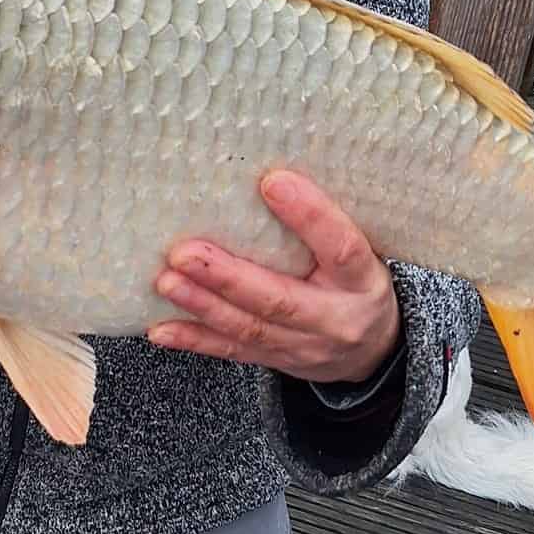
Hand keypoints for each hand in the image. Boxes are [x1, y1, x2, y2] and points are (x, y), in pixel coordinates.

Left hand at [147, 170, 400, 383]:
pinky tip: (161, 329)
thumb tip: (269, 172)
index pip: (341, 248)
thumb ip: (323, 224)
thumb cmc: (355, 281)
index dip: (310, 215)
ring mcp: (305, 347)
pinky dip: (194, 340)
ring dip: (202, 305)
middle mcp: (335, 319)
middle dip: (227, 277)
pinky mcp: (277, 361)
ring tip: (167, 280)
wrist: (372, 351)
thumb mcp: (360, 251)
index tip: (272, 182)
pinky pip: (231, 352)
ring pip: (249, 328)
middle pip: (279, 299)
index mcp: (361, 280)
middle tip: (184, 252)